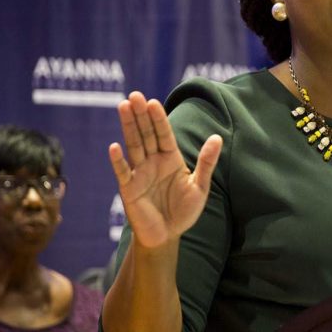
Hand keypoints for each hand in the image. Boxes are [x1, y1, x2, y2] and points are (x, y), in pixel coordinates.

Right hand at [108, 92, 222, 248]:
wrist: (167, 235)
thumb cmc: (183, 211)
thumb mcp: (200, 186)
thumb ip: (206, 162)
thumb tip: (217, 138)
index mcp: (170, 158)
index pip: (164, 133)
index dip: (158, 118)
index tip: (153, 101)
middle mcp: (153, 162)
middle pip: (146, 134)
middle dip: (140, 115)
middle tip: (134, 95)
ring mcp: (139, 173)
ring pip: (133, 146)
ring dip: (128, 127)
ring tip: (123, 107)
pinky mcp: (129, 188)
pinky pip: (123, 172)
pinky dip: (118, 161)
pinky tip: (114, 147)